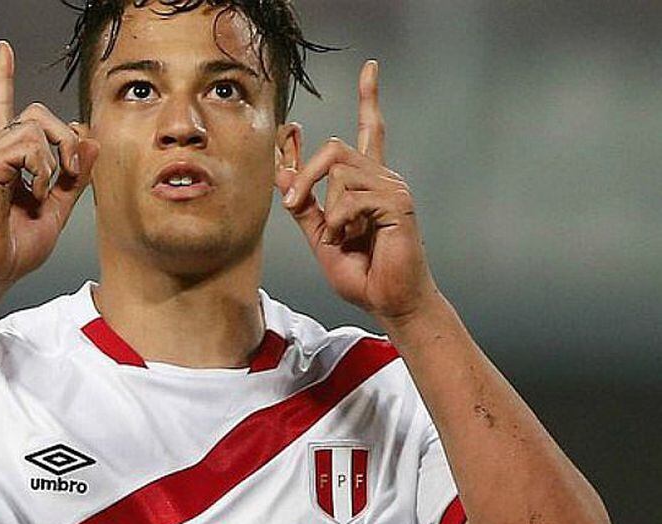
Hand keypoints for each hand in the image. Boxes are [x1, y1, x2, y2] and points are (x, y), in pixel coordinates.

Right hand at [0, 41, 99, 291]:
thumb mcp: (57, 209)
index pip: (3, 108)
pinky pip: (27, 146)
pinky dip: (42, 169)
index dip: (3, 77)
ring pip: (35, 126)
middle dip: (65, 136)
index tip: (4, 49)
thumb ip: (74, 177)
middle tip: (71, 171)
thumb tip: (90, 141)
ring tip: (48, 189)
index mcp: (6, 159)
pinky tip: (36, 192)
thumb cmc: (16, 248)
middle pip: (36, 112)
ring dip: (56, 157)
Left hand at [276, 60, 437, 321]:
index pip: (369, 131)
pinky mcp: (397, 202)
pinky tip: (349, 237)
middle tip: (293, 203)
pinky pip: (351, 196)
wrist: (387, 301)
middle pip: (335, 148)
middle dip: (305, 174)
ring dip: (324, 205)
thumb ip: (303, 203)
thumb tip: (280, 171)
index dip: (369, 99)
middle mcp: (382, 177)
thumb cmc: (361, 273)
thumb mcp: (320, 235)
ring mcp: (391, 188)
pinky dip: (339, 221)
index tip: (370, 68)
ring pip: (339, 169)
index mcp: (366, 183)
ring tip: (336, 235)